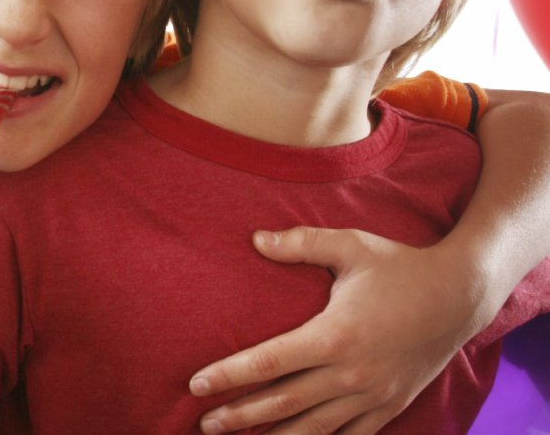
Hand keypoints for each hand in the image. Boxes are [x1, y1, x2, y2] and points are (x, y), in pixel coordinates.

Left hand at [190, 227, 484, 434]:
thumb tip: (254, 239)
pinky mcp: (390, 406)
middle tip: (203, 424)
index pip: (269, 361)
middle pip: (283, 402)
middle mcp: (351, 373)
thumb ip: (301, 243)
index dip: (229, 375)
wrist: (460, 295)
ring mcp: (372, 395)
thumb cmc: (400, 265)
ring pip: (314, 428)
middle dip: (239, 415)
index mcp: (335, 335)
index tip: (196, 384)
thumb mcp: (350, 245)